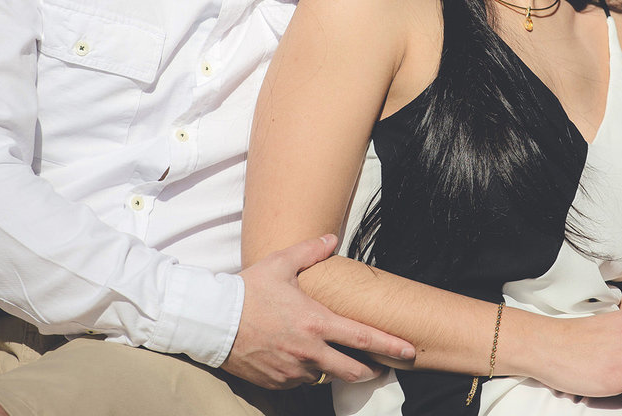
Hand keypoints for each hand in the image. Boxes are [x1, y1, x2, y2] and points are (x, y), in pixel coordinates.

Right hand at [221, 234, 414, 388]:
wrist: (212, 322)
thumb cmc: (247, 291)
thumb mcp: (280, 264)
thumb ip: (310, 251)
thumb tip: (331, 238)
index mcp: (316, 322)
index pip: (364, 338)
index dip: (390, 346)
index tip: (409, 351)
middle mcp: (309, 352)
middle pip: (353, 370)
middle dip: (371, 370)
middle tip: (380, 366)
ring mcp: (293, 371)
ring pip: (324, 376)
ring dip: (331, 368)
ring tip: (329, 355)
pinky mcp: (277, 383)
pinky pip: (300, 382)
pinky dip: (304, 372)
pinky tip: (298, 358)